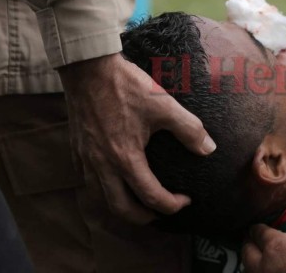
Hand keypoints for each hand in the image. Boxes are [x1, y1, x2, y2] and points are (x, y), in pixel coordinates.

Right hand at [59, 53, 215, 223]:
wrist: (89, 68)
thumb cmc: (126, 86)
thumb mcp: (164, 105)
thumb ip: (189, 129)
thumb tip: (208, 149)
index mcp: (125, 158)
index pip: (150, 197)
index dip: (172, 205)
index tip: (186, 200)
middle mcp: (102, 165)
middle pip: (120, 209)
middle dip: (144, 217)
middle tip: (161, 211)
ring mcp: (86, 158)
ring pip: (100, 198)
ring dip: (121, 206)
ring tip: (139, 201)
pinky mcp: (77, 148)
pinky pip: (87, 180)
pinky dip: (103, 189)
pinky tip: (114, 179)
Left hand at [243, 202, 285, 272]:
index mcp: (278, 246)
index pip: (259, 233)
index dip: (257, 228)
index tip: (257, 227)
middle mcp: (267, 266)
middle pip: (247, 253)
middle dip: (249, 244)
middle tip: (253, 240)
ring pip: (250, 271)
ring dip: (252, 264)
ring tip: (258, 260)